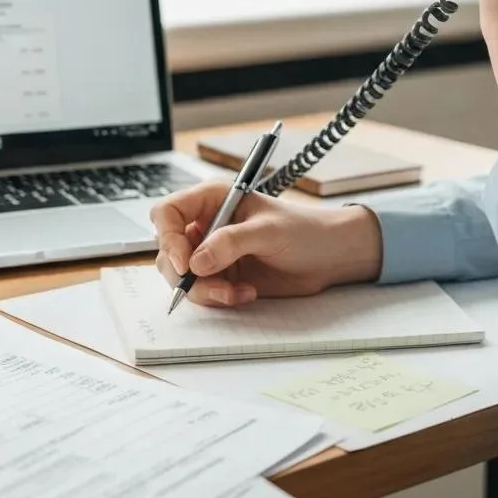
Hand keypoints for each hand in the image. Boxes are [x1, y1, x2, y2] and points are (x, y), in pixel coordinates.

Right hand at [149, 180, 382, 307]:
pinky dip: (218, 298)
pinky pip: (202, 292)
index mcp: (213, 199)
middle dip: (185, 274)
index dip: (168, 237)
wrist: (329, 257)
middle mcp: (206, 224)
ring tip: (235, 292)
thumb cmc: (304, 230)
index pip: (168, 213)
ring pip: (181, 276)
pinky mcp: (221, 276)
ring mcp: (211, 252)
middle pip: (168, 250)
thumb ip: (231, 242)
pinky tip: (245, 293)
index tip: (185, 262)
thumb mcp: (268, 231)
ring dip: (204, 290)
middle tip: (214, 286)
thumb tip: (196, 261)